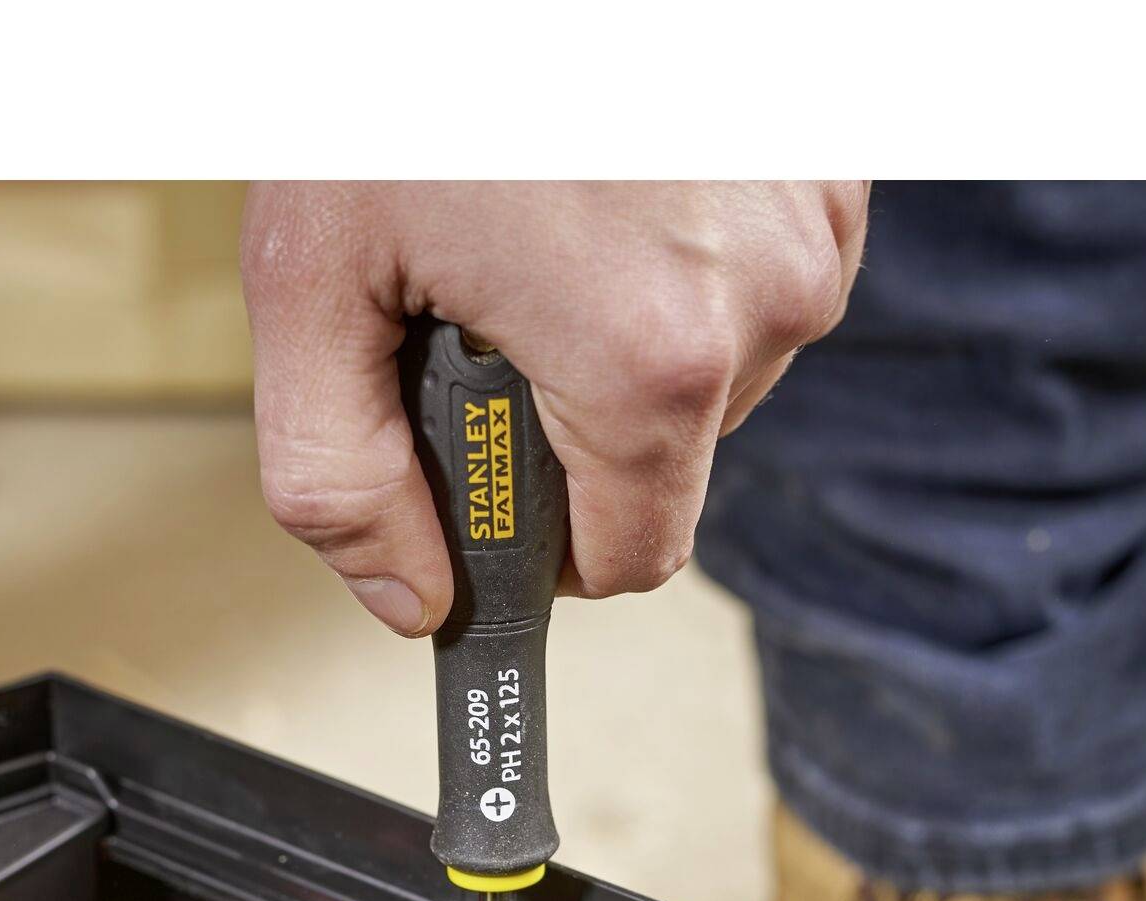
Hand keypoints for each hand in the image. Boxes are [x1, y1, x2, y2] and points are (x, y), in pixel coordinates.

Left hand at [241, 181, 868, 635]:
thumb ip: (338, 477)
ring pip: (714, 372)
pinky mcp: (832, 172)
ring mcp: (814, 233)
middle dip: (569, 417)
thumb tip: (412, 598)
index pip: (626, 562)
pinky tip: (609, 179)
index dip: (543, 547)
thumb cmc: (407, 57)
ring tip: (546, 216)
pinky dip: (676, 260)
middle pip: (664, 463)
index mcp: (650, 361)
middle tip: (488, 297)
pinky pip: (752, 280)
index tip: (487, 486)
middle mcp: (766, 307)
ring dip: (625, 332)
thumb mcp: (313, 279)